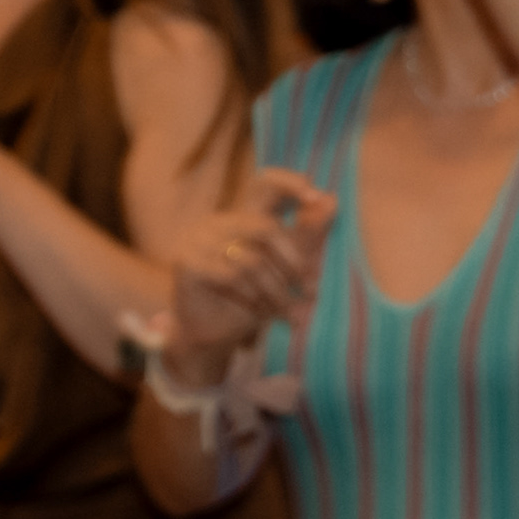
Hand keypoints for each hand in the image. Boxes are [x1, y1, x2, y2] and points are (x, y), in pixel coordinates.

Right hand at [166, 168, 335, 359]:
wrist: (215, 335)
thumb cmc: (252, 300)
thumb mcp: (287, 268)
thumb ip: (307, 235)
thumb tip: (332, 199)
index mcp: (244, 216)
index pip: (265, 183)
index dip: (290, 184)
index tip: (316, 197)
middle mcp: (218, 221)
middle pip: (265, 228)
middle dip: (294, 263)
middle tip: (311, 291)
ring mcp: (198, 239)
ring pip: (252, 260)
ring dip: (277, 292)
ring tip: (291, 314)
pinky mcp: (187, 262)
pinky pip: (231, 277)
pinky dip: (253, 298)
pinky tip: (261, 314)